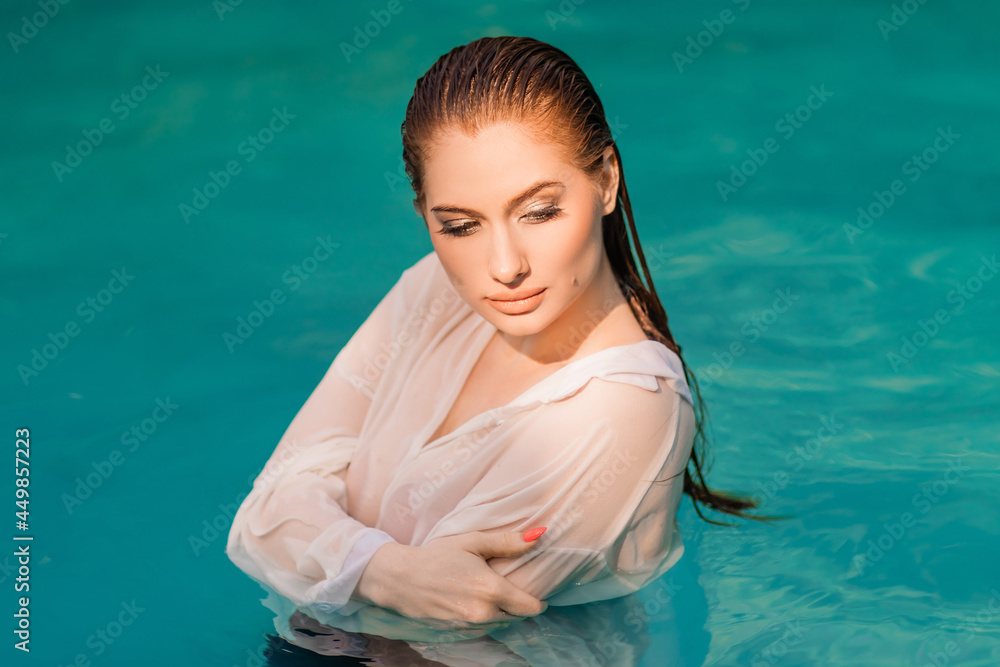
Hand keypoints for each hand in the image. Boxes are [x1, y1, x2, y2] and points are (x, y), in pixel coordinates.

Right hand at [353, 530, 547, 627]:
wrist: (400, 578)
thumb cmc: (437, 556)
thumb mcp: (472, 541)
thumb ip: (507, 541)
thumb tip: (539, 536)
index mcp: (491, 590)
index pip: (531, 607)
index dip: (538, 600)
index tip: (537, 590)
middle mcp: (483, 612)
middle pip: (516, 615)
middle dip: (518, 603)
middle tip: (510, 584)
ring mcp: (470, 625)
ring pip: (499, 622)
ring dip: (500, 610)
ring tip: (489, 589)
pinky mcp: (458, 631)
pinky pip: (482, 626)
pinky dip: (483, 615)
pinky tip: (472, 598)